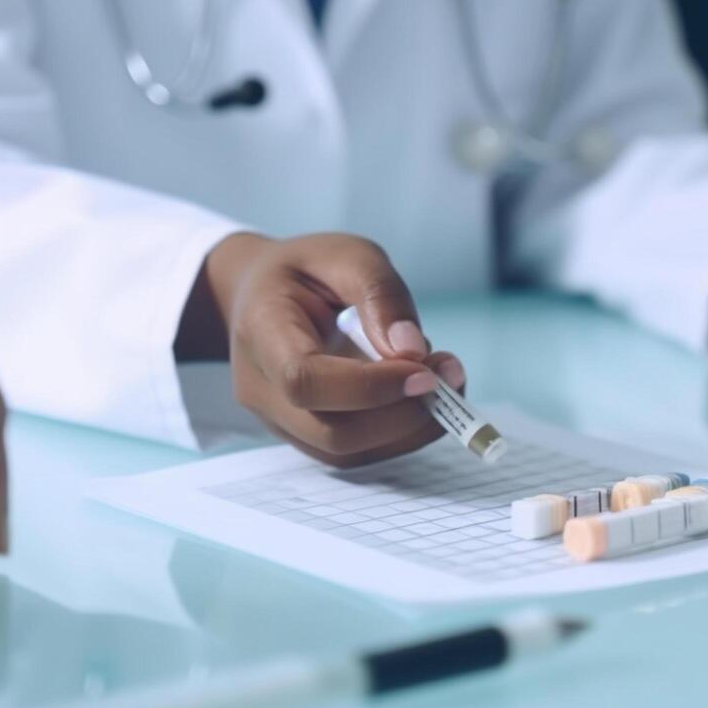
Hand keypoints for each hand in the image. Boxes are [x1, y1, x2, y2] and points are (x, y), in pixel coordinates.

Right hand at [179, 232, 463, 466]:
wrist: (261, 295)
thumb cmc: (305, 271)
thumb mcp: (347, 254)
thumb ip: (380, 294)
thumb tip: (413, 350)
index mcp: (261, 329)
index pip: (306, 380)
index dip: (370, 387)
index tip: (426, 371)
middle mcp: (259, 386)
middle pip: (331, 432)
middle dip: (403, 414)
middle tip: (448, 374)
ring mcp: (277, 419)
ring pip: (347, 452)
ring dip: (408, 427)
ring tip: (440, 380)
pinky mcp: (302, 435)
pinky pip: (354, 452)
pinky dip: (398, 433)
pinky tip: (418, 397)